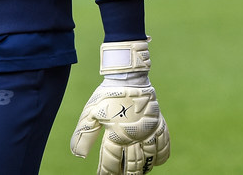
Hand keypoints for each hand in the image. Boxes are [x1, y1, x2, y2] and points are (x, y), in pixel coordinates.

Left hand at [71, 40, 169, 173]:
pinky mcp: (158, 123)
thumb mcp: (91, 113)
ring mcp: (149, 130)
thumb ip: (84, 135)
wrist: (127, 77)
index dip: (106, 172)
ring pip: (150, 158)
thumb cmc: (106, 95)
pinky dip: (162, 155)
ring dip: (143, 168)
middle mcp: (134, 136)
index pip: (111, 163)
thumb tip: (78, 155)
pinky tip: (157, 161)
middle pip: (133, 165)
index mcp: (116, 135)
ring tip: (137, 172)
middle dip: (127, 174)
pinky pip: (164, 143)